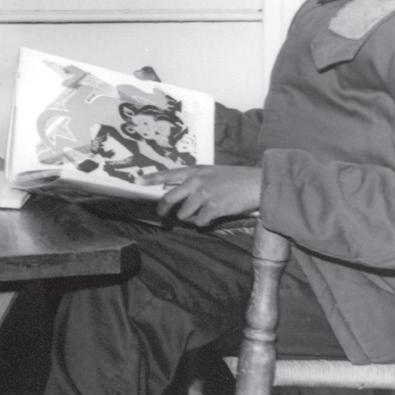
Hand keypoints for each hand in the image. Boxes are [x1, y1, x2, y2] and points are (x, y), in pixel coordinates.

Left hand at [144, 165, 261, 226]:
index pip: (168, 174)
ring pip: (183, 214)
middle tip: (163, 216)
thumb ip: (195, 181)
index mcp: (195, 171)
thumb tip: (179, 195)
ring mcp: (204, 194)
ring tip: (204, 213)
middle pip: (168, 199)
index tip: (136, 182)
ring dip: (191, 218)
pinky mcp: (213, 207)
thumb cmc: (237, 179)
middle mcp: (196, 181)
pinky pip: (199, 222)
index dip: (151, 179)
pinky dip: (204, 223)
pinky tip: (213, 217)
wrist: (258, 183)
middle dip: (164, 210)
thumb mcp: (213, 173)